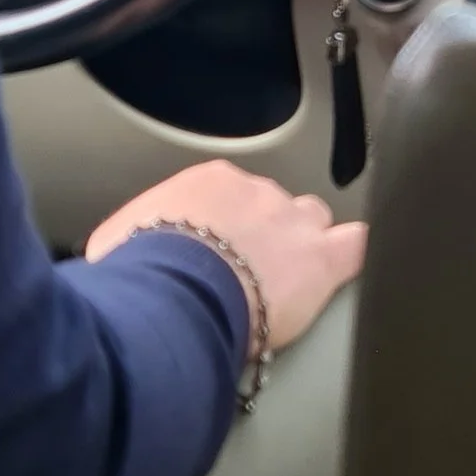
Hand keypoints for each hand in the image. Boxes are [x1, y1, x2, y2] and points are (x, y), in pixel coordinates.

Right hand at [86, 159, 365, 354]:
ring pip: (315, 222)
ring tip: (292, 278)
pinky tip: (357, 262)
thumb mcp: (117, 243)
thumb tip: (117, 253)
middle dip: (269, 234)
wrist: (176, 291)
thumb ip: (130, 238)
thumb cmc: (141, 270)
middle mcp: (259, 194)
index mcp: (211, 184)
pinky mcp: (324, 260)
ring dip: (307, 246)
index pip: (231, 197)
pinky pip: (357, 246)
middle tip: (251, 271)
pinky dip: (357, 255)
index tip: (218, 253)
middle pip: (276, 207)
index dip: (229, 228)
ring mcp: (295, 224)